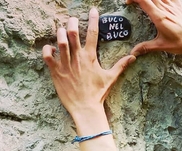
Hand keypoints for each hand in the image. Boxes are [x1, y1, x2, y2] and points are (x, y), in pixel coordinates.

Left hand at [42, 8, 135, 125]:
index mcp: (90, 58)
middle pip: (73, 33)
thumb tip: (133, 57)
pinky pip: (48, 56)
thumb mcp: (110, 78)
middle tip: (73, 20)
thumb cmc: (98, 94)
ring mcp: (66, 64)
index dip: (93, 19)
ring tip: (61, 30)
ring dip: (60, 33)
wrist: (85, 108)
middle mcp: (78, 58)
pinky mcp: (56, 72)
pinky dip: (48, 49)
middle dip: (72, 22)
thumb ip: (121, 65)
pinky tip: (51, 48)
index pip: (93, 33)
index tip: (93, 10)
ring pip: (60, 41)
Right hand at [127, 0, 181, 97]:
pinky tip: (160, 2)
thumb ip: (146, 47)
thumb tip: (133, 52)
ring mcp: (173, 5)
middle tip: (134, 2)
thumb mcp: (161, 46)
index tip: (128, 2)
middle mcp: (165, 8)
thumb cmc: (179, 44)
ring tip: (146, 2)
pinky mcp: (179, 6)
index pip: (143, 0)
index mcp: (159, 17)